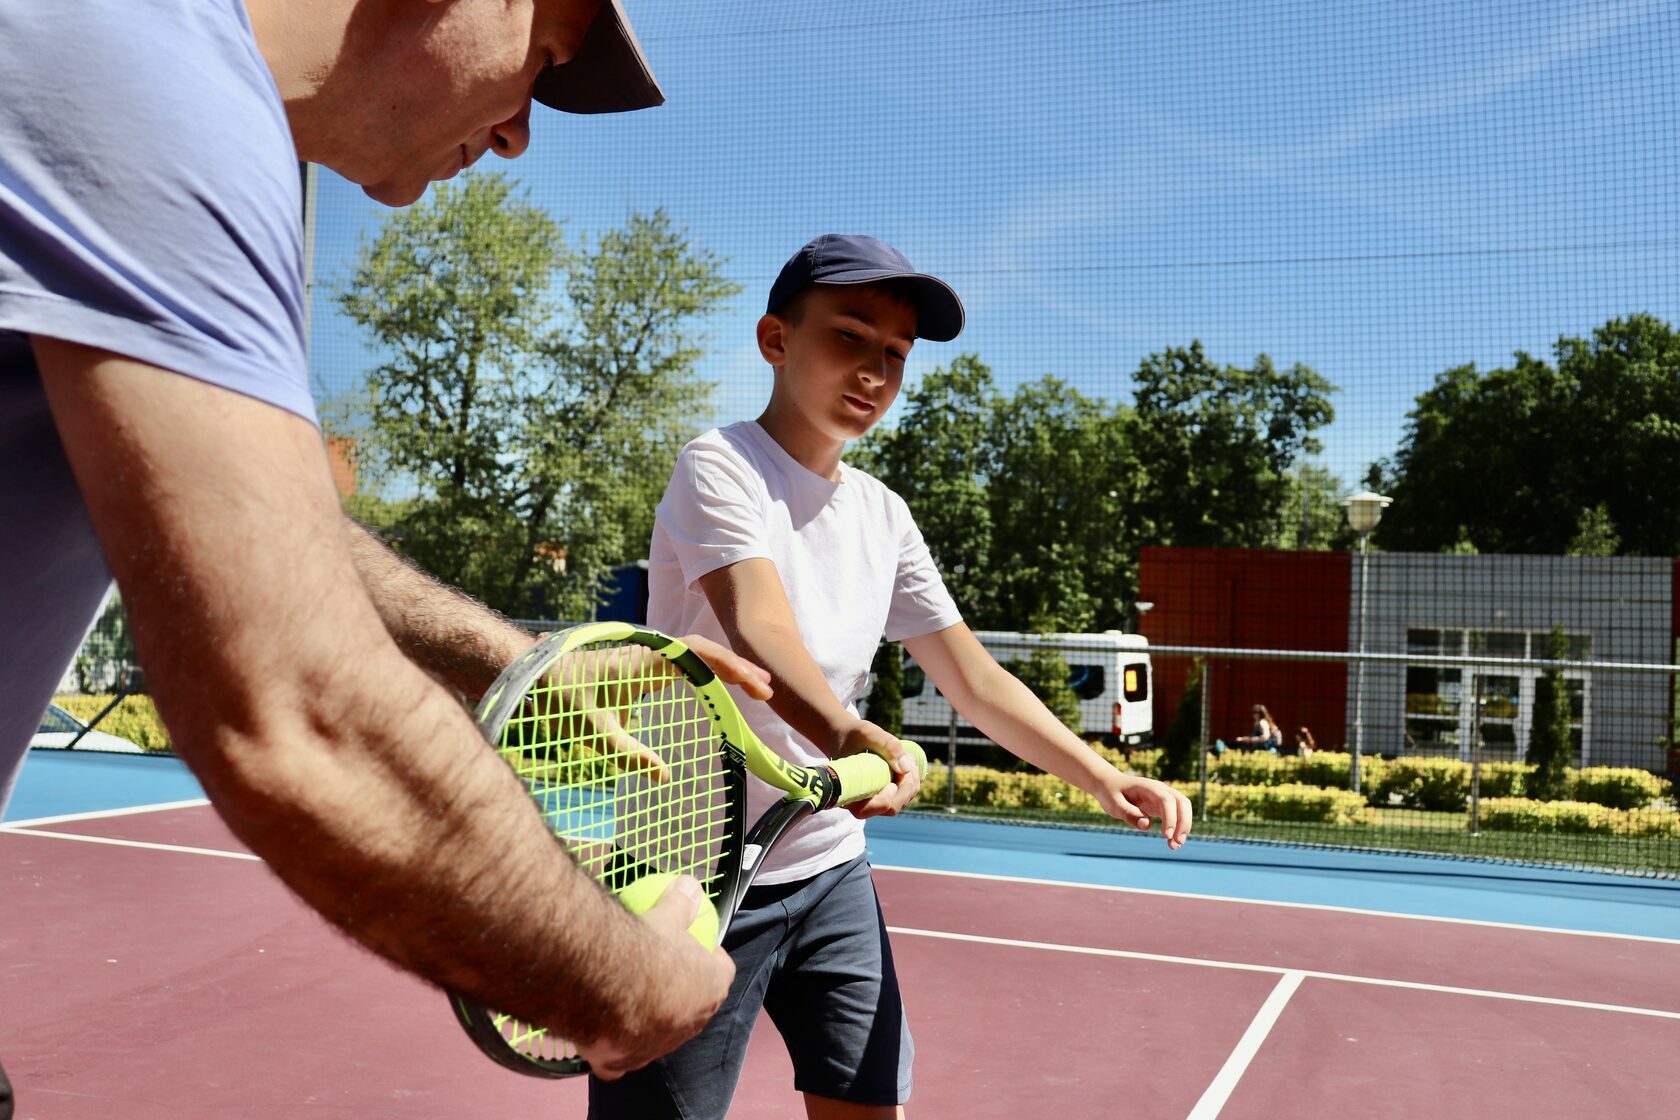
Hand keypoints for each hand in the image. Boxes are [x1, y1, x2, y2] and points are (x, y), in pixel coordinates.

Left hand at [534, 635, 772, 780]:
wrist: (532, 675)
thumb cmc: (561, 700)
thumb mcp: (594, 732)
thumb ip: (628, 754)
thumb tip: (664, 776)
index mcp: (645, 663)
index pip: (698, 654)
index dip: (729, 666)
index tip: (754, 686)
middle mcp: (650, 655)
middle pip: (704, 652)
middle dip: (737, 667)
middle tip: (766, 690)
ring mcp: (646, 659)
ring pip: (694, 655)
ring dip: (723, 667)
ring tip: (752, 686)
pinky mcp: (639, 667)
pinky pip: (681, 662)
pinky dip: (704, 670)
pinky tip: (715, 684)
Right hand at [575, 875, 735, 1079]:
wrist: (603, 983)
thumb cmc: (642, 947)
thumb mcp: (666, 915)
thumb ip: (681, 902)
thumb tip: (690, 885)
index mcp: (710, 987)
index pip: (721, 971)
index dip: (712, 959)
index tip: (699, 947)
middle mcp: (691, 1023)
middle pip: (694, 1006)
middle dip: (683, 992)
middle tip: (664, 973)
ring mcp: (658, 1046)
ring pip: (659, 1035)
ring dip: (650, 1020)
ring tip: (631, 1001)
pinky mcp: (624, 1061)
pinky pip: (621, 1058)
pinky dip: (614, 1048)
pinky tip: (602, 1036)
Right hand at [827, 718, 921, 818]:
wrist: (844, 735)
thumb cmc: (852, 734)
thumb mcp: (868, 733)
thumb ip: (887, 745)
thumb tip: (906, 768)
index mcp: (846, 791)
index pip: (865, 810)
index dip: (884, 800)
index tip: (892, 782)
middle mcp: (858, 801)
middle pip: (890, 808)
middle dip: (907, 786)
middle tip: (910, 760)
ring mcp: (872, 800)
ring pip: (899, 802)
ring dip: (911, 782)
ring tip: (909, 757)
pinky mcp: (883, 794)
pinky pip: (903, 796)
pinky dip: (911, 781)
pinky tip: (909, 762)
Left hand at [1098, 774, 1192, 849]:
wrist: (1111, 785)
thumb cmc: (1112, 793)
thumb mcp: (1114, 804)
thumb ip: (1129, 814)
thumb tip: (1147, 825)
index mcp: (1148, 787)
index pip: (1167, 800)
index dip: (1170, 817)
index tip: (1166, 835)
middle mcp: (1160, 790)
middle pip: (1182, 802)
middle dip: (1183, 823)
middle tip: (1177, 842)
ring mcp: (1164, 797)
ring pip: (1184, 809)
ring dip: (1184, 827)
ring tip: (1174, 846)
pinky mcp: (1164, 806)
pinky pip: (1178, 815)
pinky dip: (1178, 828)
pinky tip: (1172, 842)